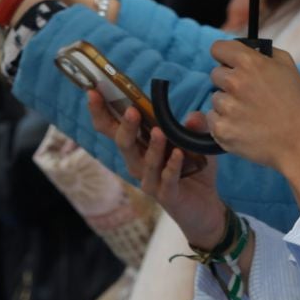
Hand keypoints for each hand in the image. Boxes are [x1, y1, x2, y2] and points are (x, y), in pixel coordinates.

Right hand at [88, 92, 226, 250]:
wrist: (206, 207)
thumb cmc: (194, 171)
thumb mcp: (197, 143)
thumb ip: (194, 128)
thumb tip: (193, 115)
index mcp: (138, 146)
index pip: (112, 128)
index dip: (101, 112)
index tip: (93, 92)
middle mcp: (138, 164)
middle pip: (123, 144)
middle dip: (125, 127)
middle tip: (131, 110)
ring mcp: (150, 181)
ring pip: (144, 163)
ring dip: (152, 146)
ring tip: (158, 131)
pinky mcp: (167, 196)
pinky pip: (166, 180)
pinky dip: (171, 167)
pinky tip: (178, 155)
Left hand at [206, 38, 299, 203]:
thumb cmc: (296, 105)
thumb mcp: (287, 66)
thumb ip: (264, 52)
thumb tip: (247, 49)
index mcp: (249, 62)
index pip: (217, 48)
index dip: (225, 56)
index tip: (229, 63)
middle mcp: (234, 82)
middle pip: (216, 75)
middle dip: (228, 82)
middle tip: (249, 95)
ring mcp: (226, 107)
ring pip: (215, 98)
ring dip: (228, 104)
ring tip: (251, 114)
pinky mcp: (221, 129)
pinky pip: (212, 119)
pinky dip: (225, 123)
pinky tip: (244, 127)